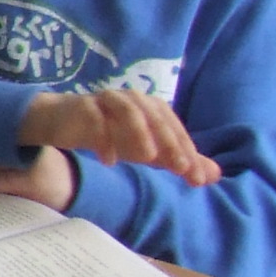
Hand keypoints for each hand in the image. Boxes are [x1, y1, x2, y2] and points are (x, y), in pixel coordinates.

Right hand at [21, 87, 218, 186]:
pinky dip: (103, 139)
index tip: (197, 177)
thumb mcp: (147, 151)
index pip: (174, 127)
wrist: (61, 122)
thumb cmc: (109, 133)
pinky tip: (109, 161)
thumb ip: (176, 160)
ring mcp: (105, 101)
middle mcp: (131, 99)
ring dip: (140, 133)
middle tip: (180, 169)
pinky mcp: (81, 107)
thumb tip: (214, 176)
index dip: (188, 150)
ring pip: (127, 110)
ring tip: (148, 159)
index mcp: (150, 107)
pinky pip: (94, 119)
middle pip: (155, 116)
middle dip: (170, 142)